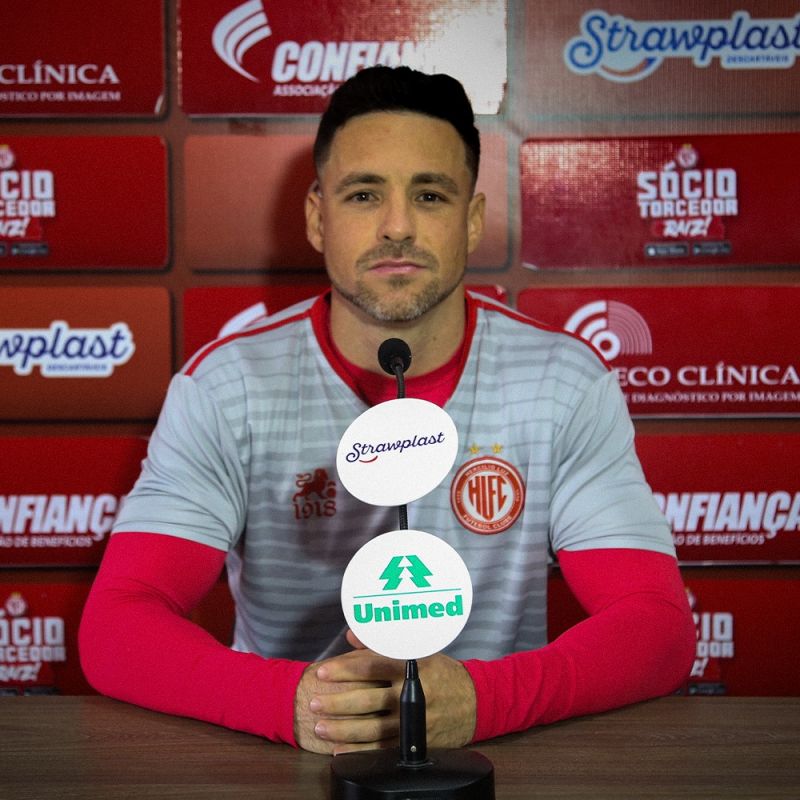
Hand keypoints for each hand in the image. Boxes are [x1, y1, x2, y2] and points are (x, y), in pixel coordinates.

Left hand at [293, 631, 476, 754]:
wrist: (475, 701)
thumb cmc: (441, 672)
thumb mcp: (418, 649)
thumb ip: (381, 644)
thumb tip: (352, 635)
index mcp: (410, 666)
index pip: (371, 666)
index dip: (344, 669)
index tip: (322, 672)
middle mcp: (411, 693)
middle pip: (367, 699)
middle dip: (337, 702)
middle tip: (314, 702)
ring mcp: (413, 720)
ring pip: (372, 728)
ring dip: (342, 729)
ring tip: (320, 727)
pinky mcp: (415, 741)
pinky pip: (383, 749)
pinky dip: (359, 751)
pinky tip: (340, 750)